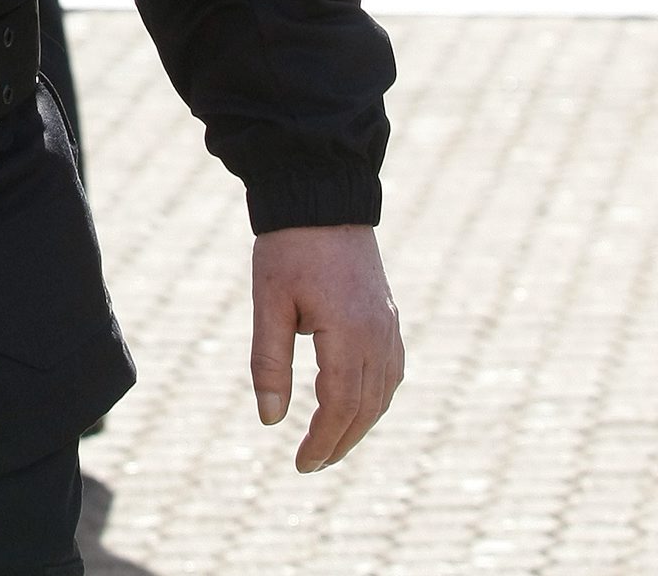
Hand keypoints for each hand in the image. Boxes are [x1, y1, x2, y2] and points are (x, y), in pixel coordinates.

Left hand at [251, 224, 402, 471]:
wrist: (322, 195)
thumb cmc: (289, 247)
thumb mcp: (270, 302)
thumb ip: (269, 362)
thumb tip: (269, 420)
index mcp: (349, 333)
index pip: (340, 407)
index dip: (322, 441)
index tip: (300, 464)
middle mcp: (378, 335)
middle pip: (365, 408)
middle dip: (339, 442)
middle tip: (311, 465)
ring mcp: (388, 325)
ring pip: (382, 394)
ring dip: (358, 425)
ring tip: (329, 444)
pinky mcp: (388, 315)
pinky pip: (390, 371)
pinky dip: (374, 398)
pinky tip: (356, 407)